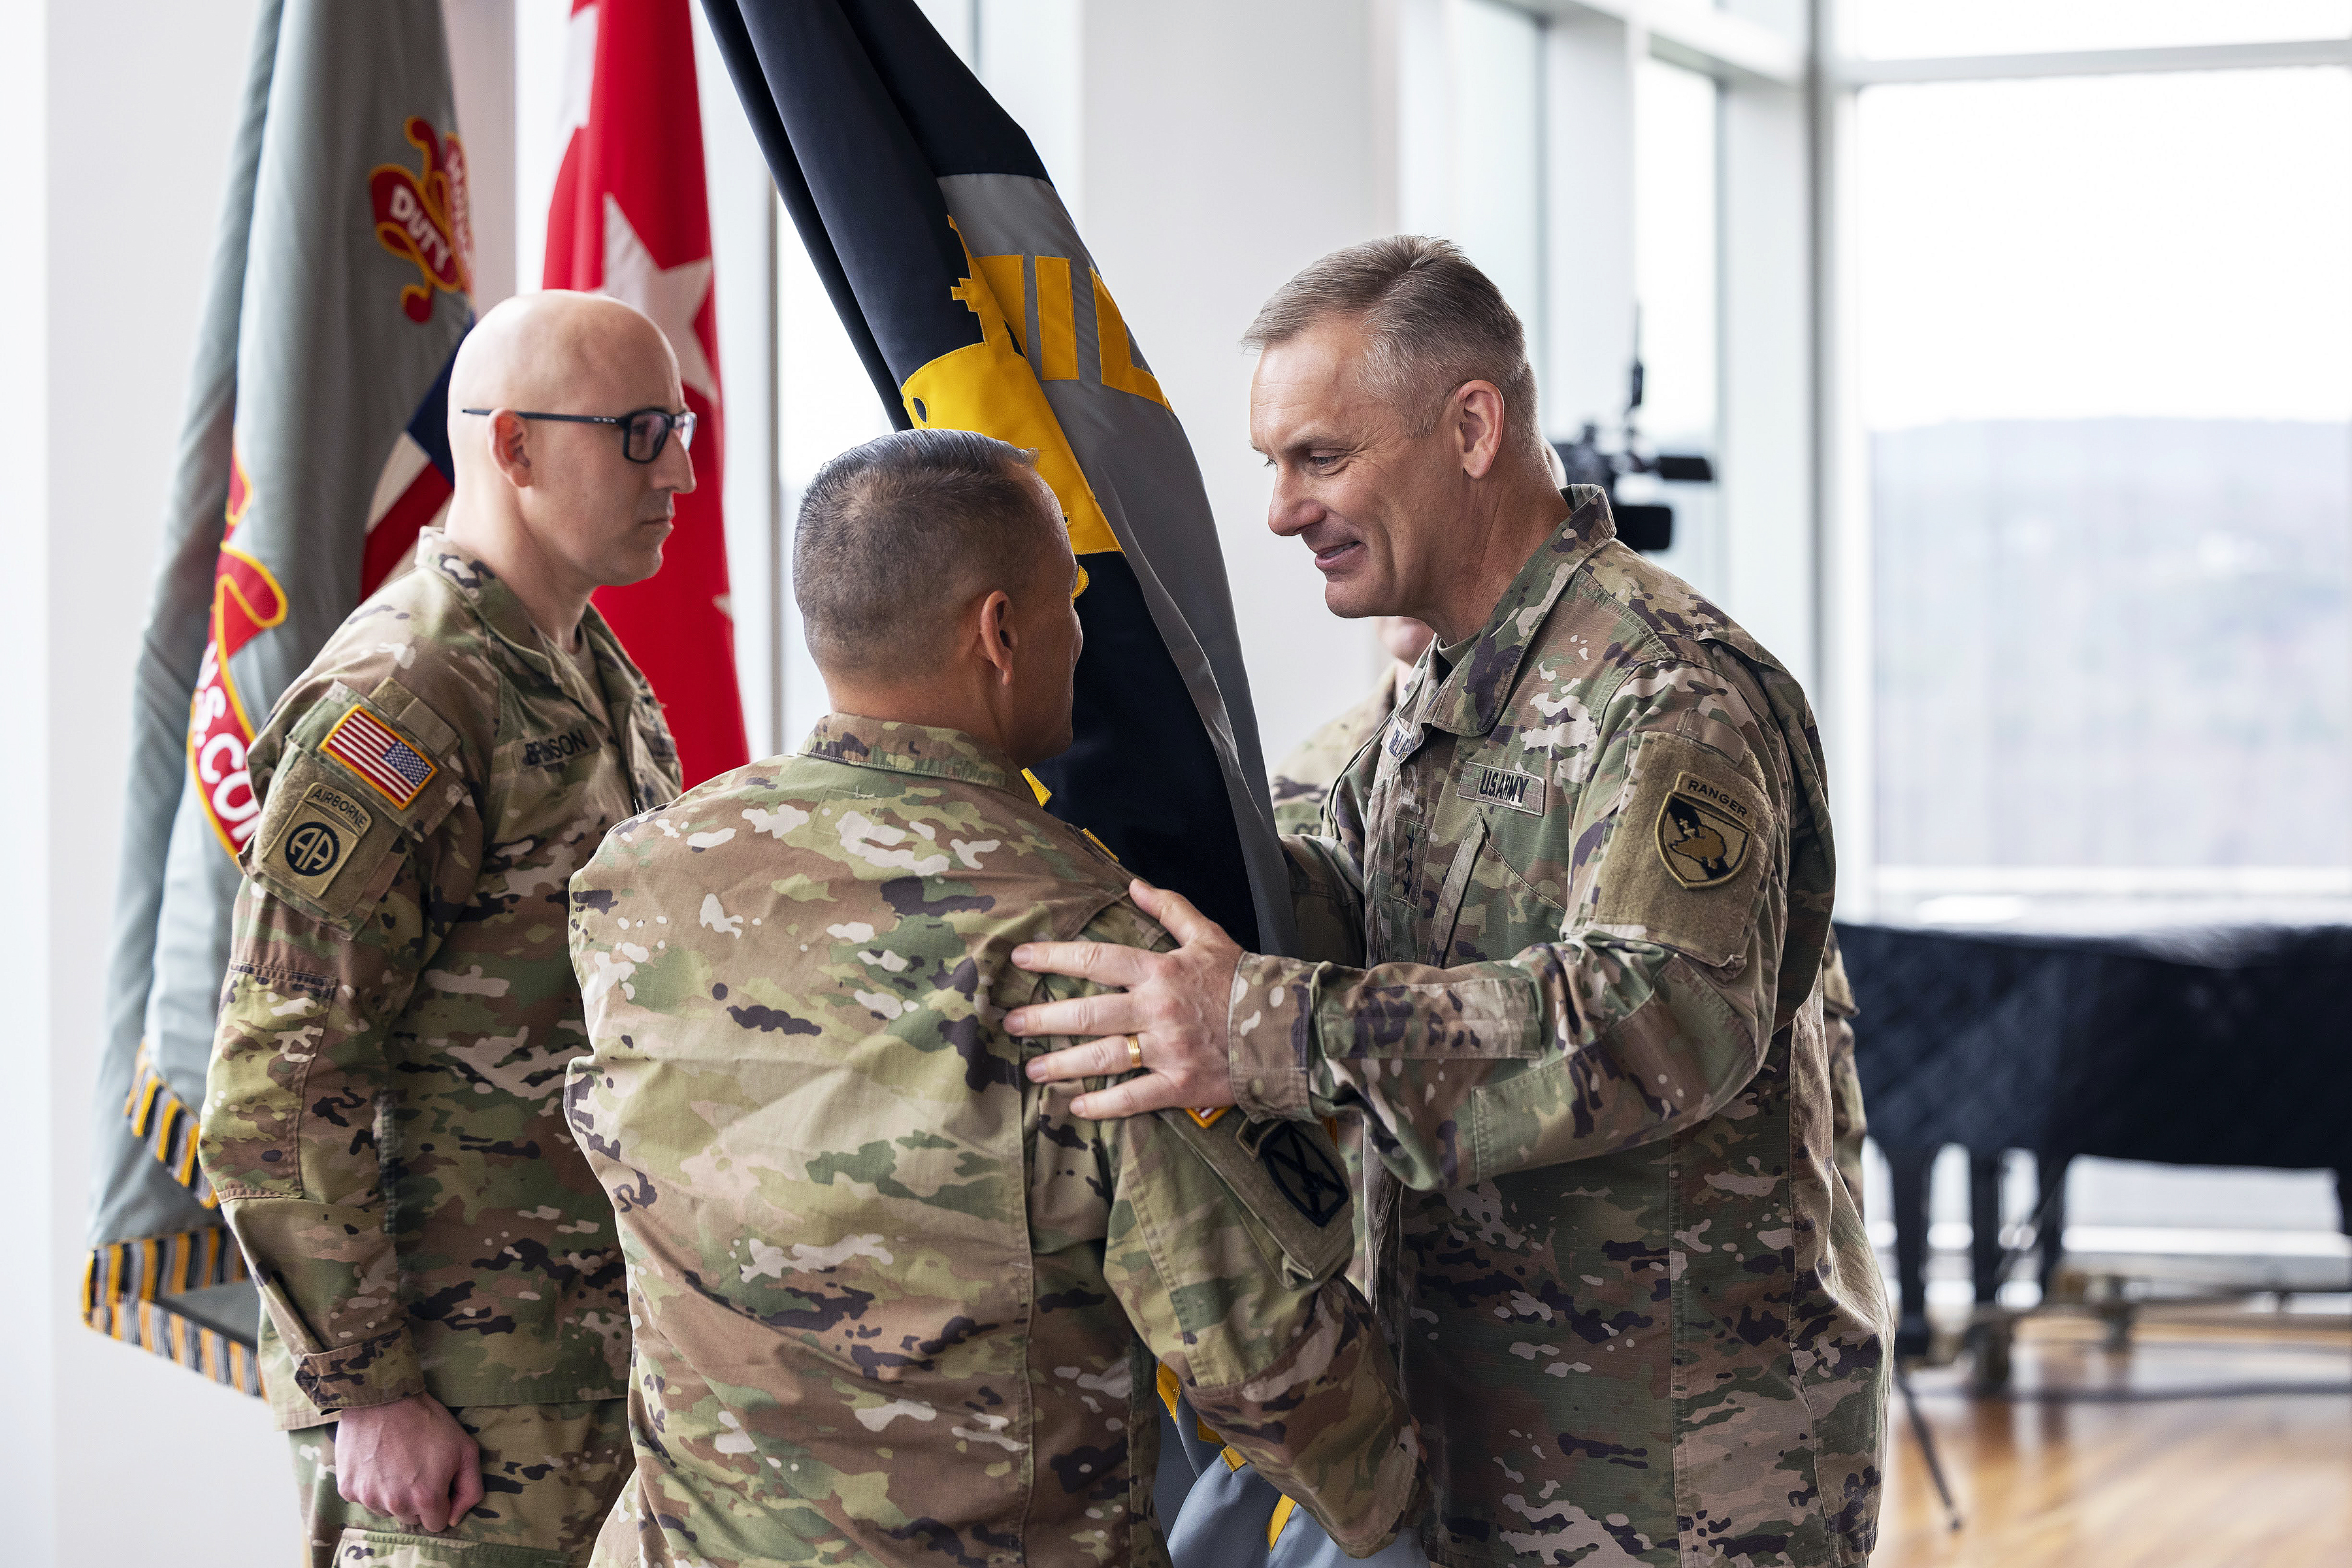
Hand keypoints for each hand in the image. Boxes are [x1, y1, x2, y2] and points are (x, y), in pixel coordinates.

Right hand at [332, 1393, 482, 1534]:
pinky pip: (364, 1497)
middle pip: (411, 1518)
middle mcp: (395, 1505)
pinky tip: (377, 1460)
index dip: (441, 1501)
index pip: (437, 1523)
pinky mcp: (347, 1489)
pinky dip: (371, 1484)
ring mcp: (368, 1498)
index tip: (438, 1481)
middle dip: (417, 1499)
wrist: (383, 1397)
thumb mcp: (466, 1449)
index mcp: (426, 1499)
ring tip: (396, 1461)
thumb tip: (455, 1519)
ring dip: (393, 1494)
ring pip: (387, 1510)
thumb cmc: (428, 1421)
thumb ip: (470, 1490)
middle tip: (417, 1467)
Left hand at [1009, 878, 1242, 1118]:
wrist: (1291, 1027)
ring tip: (1032, 1069)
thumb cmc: (1246, 980)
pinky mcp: (1182, 1086)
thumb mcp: (1210, 936)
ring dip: (1063, 1064)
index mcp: (1162, 971)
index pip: (1097, 960)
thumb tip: (1134, 885)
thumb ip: (1170, 909)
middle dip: (1044, 1018)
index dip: (1055, 957)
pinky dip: (1102, 1105)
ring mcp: (1169, 1050)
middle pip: (1088, 1013)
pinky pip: (1133, 1098)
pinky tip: (1075, 1106)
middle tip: (1010, 1024)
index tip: (1021, 959)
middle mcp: (1159, 1009)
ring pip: (1104, 1058)